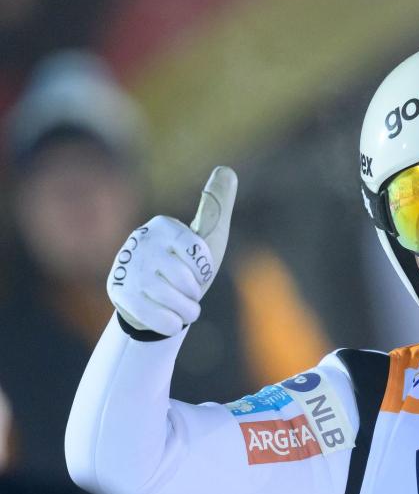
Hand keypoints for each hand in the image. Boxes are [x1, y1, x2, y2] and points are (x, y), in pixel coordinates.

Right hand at [106, 167, 237, 336]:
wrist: (158, 303)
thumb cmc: (188, 267)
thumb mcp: (208, 236)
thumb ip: (217, 205)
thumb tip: (226, 169)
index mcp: (163, 225)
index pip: (197, 252)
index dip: (202, 269)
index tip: (198, 270)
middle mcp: (139, 241)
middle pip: (184, 279)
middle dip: (193, 293)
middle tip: (187, 292)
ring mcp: (125, 267)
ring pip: (171, 299)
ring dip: (185, 311)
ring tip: (182, 307)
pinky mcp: (117, 293)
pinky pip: (154, 316)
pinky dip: (170, 323)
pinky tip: (171, 322)